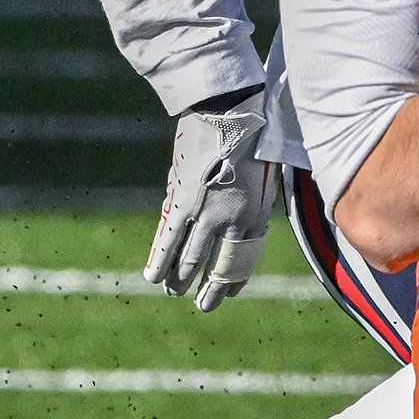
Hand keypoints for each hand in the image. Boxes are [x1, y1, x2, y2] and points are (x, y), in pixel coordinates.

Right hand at [144, 91, 279, 310]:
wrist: (232, 112)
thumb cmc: (255, 138)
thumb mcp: (265, 176)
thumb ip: (253, 202)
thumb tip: (244, 217)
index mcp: (256, 215)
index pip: (244, 259)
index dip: (234, 279)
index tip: (229, 292)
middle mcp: (231, 220)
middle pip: (216, 264)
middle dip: (208, 289)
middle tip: (201, 305)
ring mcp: (205, 211)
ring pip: (189, 256)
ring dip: (178, 277)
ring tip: (171, 291)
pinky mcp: (181, 200)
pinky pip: (169, 237)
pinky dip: (161, 256)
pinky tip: (153, 273)